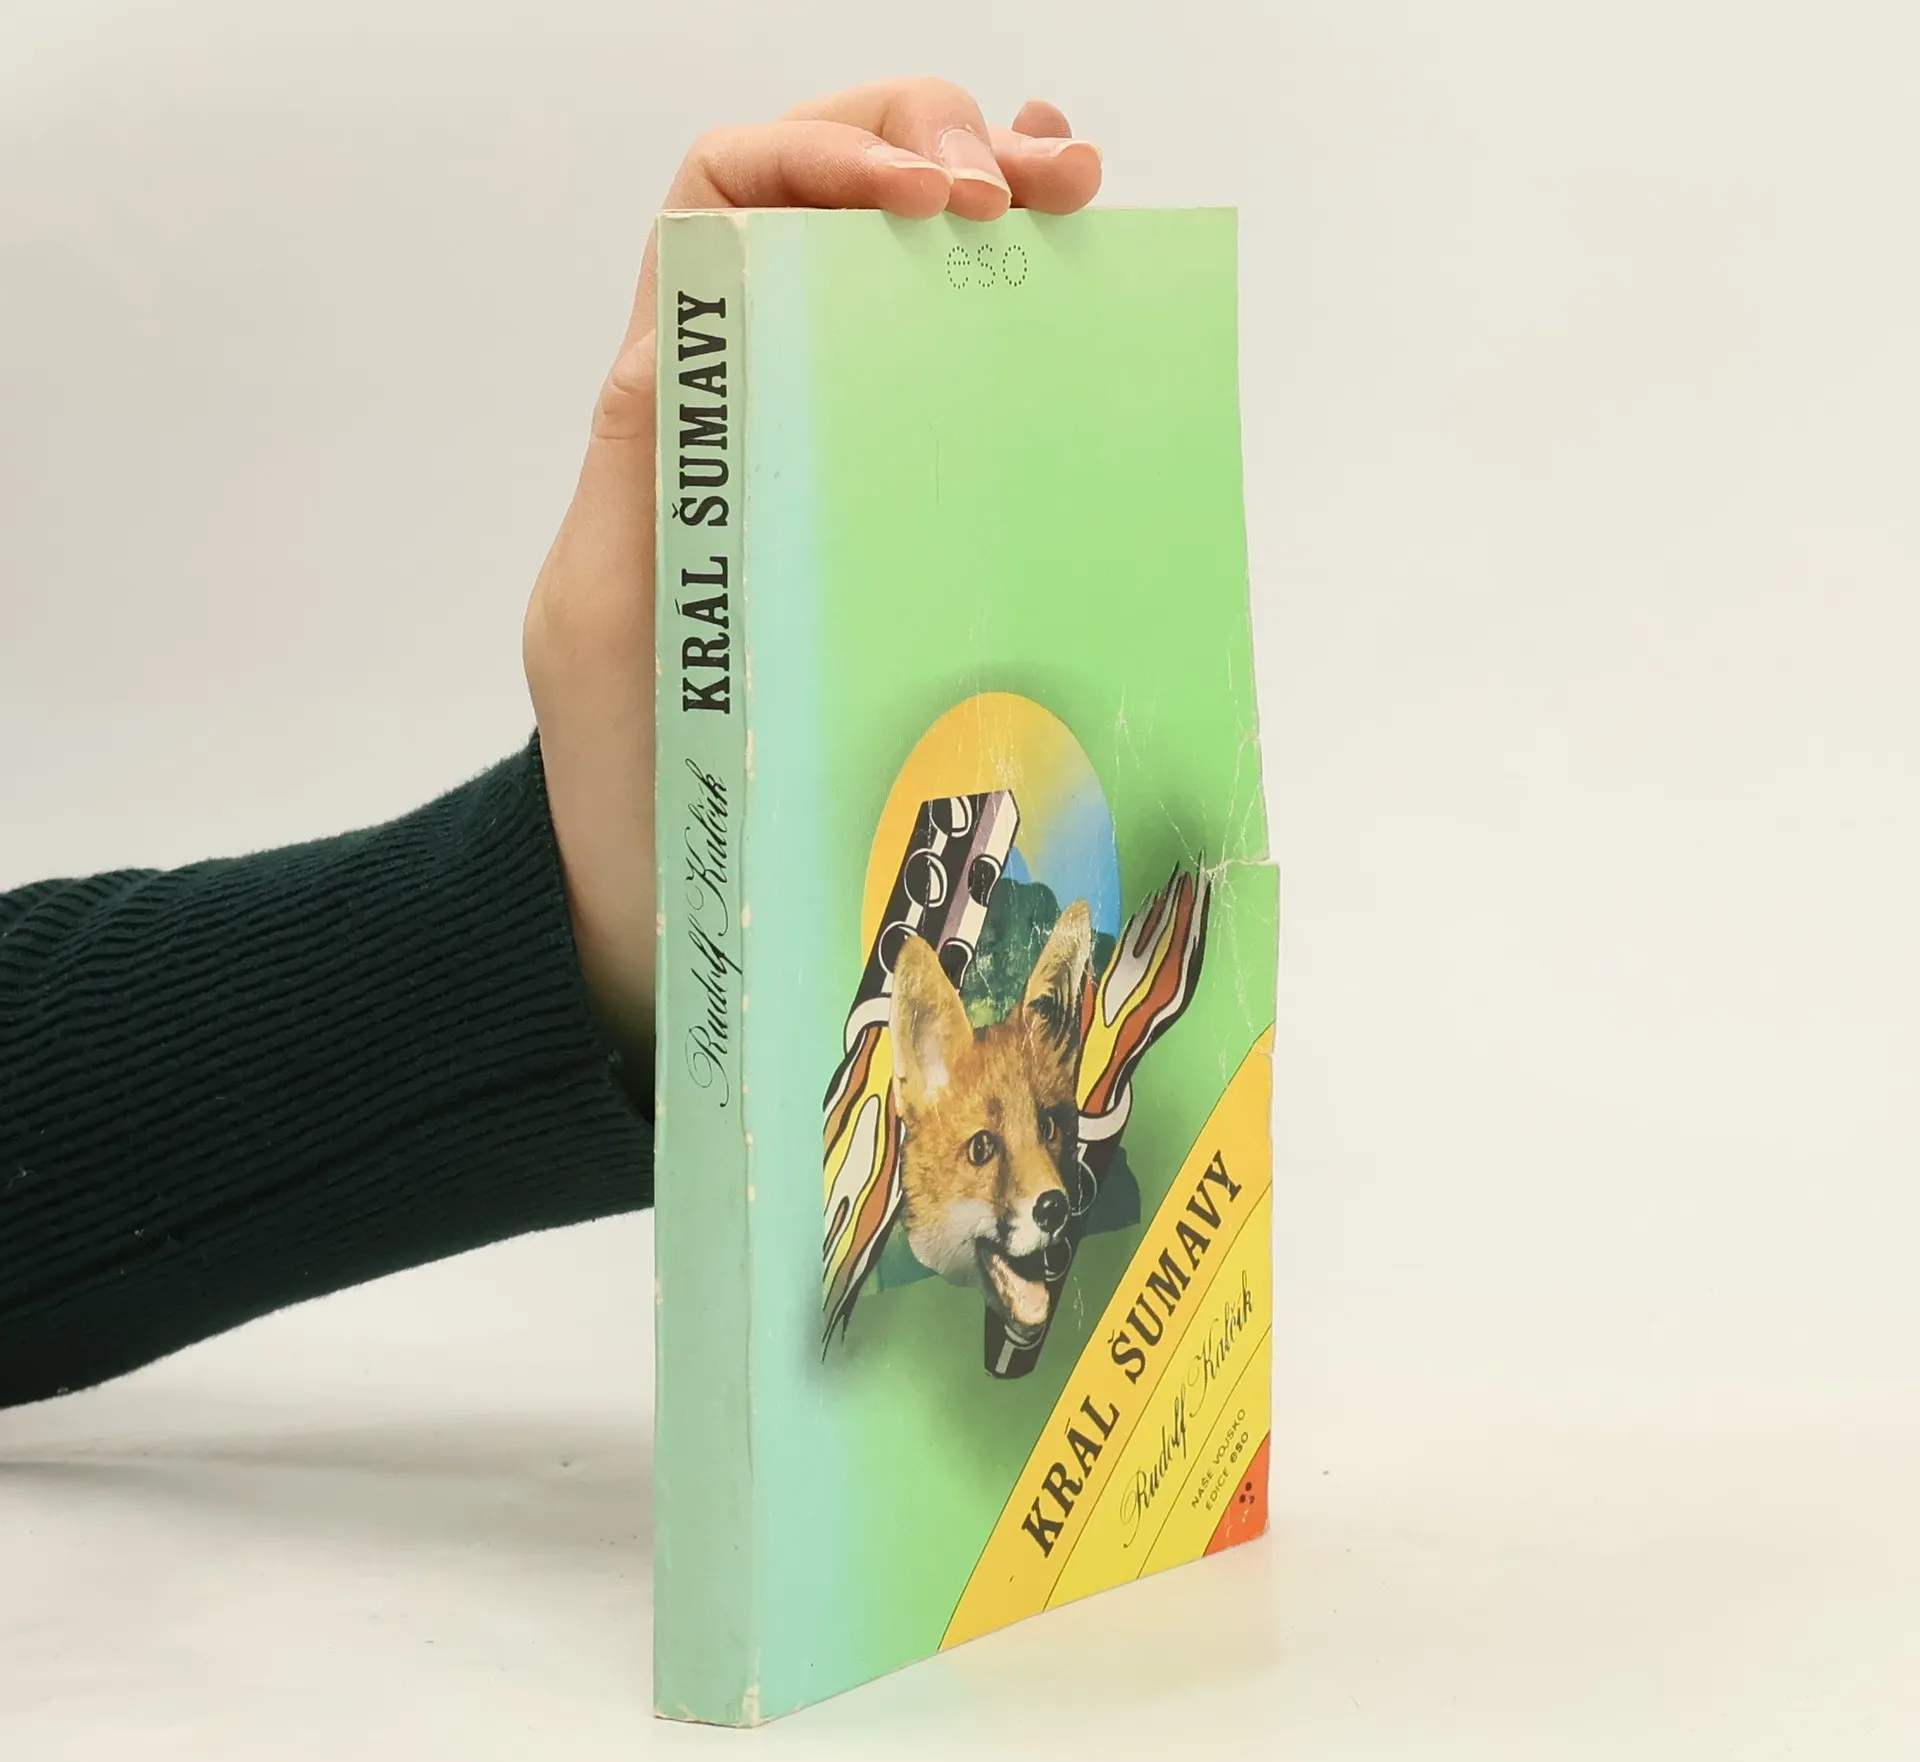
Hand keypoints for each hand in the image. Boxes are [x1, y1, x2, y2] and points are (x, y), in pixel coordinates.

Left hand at [522, 79, 1101, 1057]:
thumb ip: (638, 471)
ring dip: (986, 183)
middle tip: (1027, 184)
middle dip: (924, 142)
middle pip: (824, 193)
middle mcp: (749, 399)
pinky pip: (945, 370)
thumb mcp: (601, 619)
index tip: (928, 203)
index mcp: (671, 405)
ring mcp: (827, 444)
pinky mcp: (892, 509)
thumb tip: (686, 320)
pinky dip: (1011, 293)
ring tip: (1074, 186)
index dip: (821, 155)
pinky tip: (1075, 264)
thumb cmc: (627, 772)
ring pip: (895, 258)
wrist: (671, 894)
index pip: (724, 198)